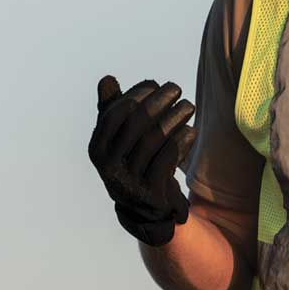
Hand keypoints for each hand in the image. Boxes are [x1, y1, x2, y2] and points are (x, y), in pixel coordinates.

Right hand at [88, 75, 197, 246]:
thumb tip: (107, 79)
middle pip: (136, 124)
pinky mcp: (150, 192)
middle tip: (176, 89)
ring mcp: (129, 181)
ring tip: (189, 106)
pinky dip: (181, 141)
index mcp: (97, 150)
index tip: (155, 84)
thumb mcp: (119, 138)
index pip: (114, 115)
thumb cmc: (133, 163)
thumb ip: (112, 109)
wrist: (145, 209)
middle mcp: (108, 167)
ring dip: (174, 118)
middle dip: (158, 102)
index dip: (135, 95)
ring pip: (154, 139)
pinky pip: (168, 158)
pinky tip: (191, 131)